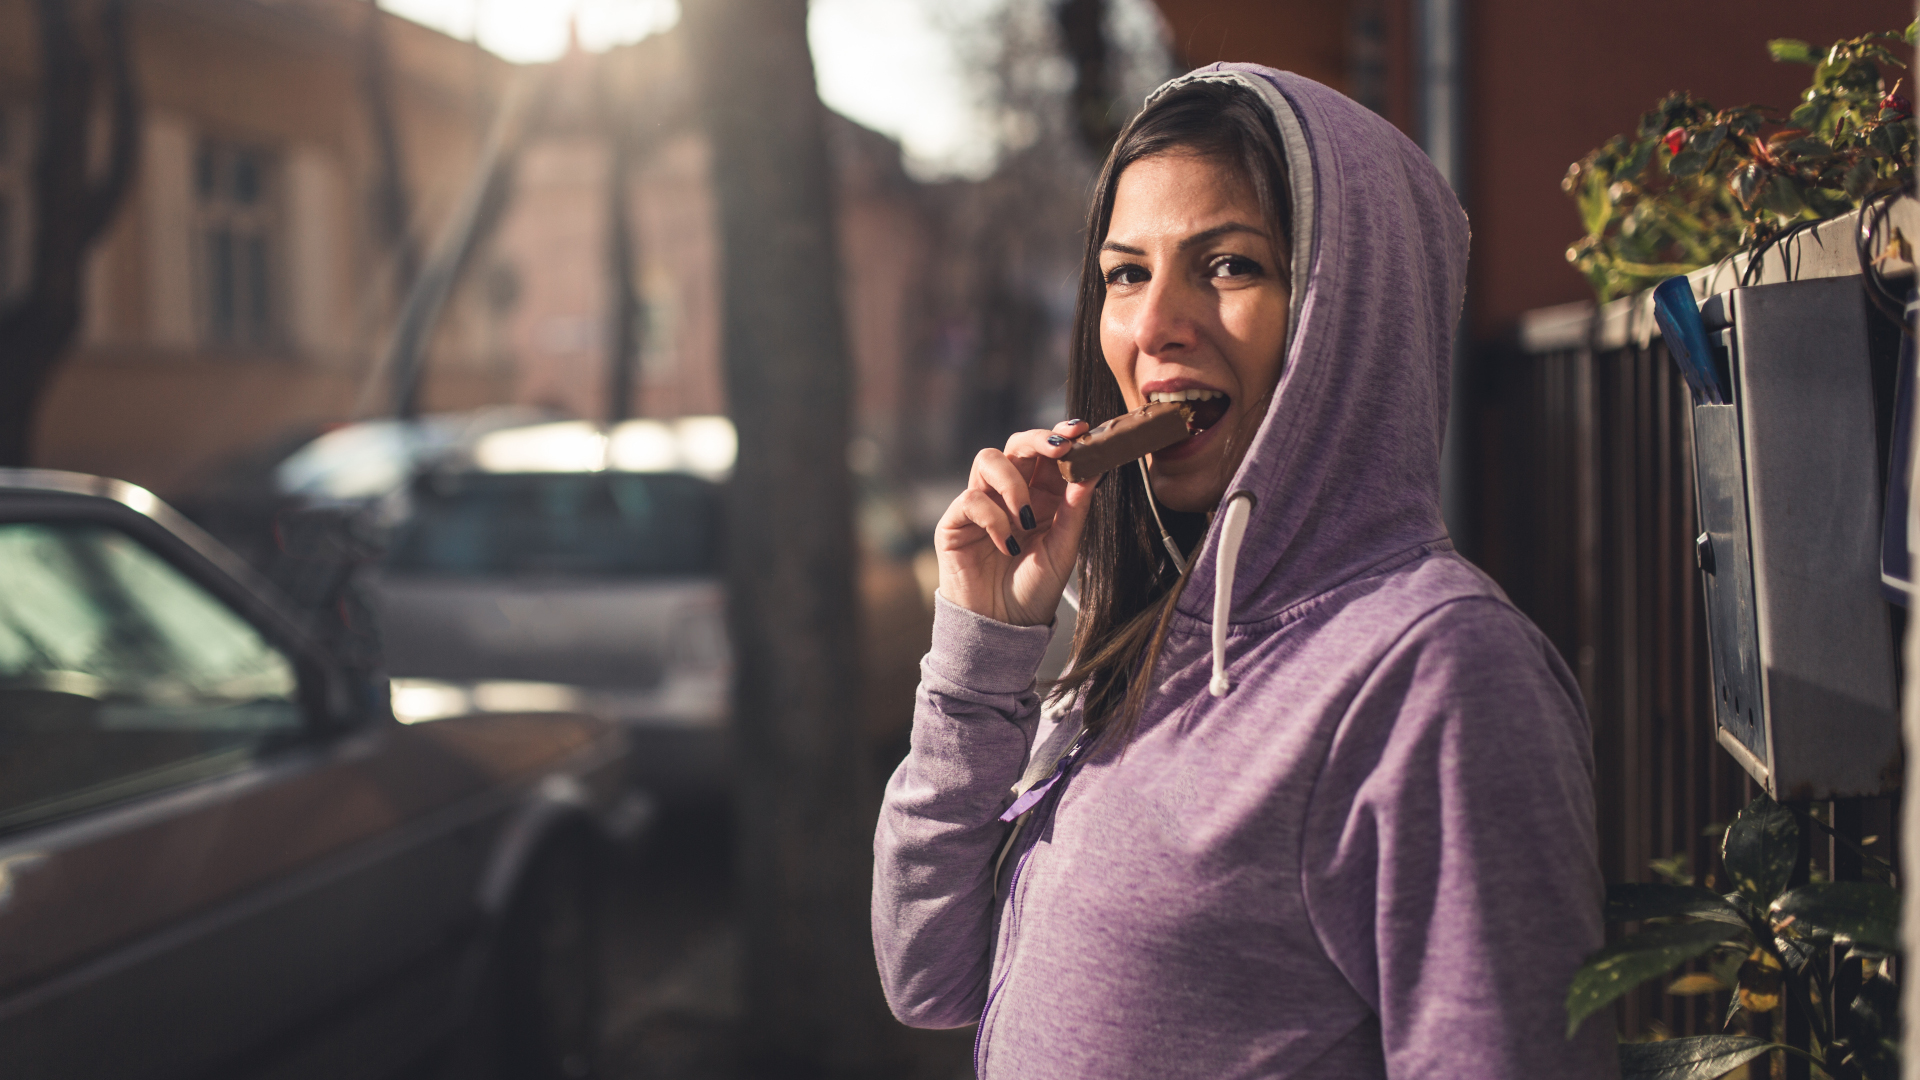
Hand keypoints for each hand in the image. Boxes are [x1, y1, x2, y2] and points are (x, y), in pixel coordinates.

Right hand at [935, 419, 1094, 626]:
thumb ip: (1076, 509)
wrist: (1003, 627)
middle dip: (1037, 440)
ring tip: (1026, 517)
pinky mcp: (956, 521)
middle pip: (1016, 445)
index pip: (1047, 454)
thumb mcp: (1064, 549)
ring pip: (988, 459)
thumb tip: (1094, 468)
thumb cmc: (1035, 590)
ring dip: (1013, 482)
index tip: (1081, 430)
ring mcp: (981, 504)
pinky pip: (971, 499)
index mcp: (1042, 496)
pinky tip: (1007, 545)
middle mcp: (1010, 494)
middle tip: (1058, 449)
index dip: (1061, 436)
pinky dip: (994, 519)